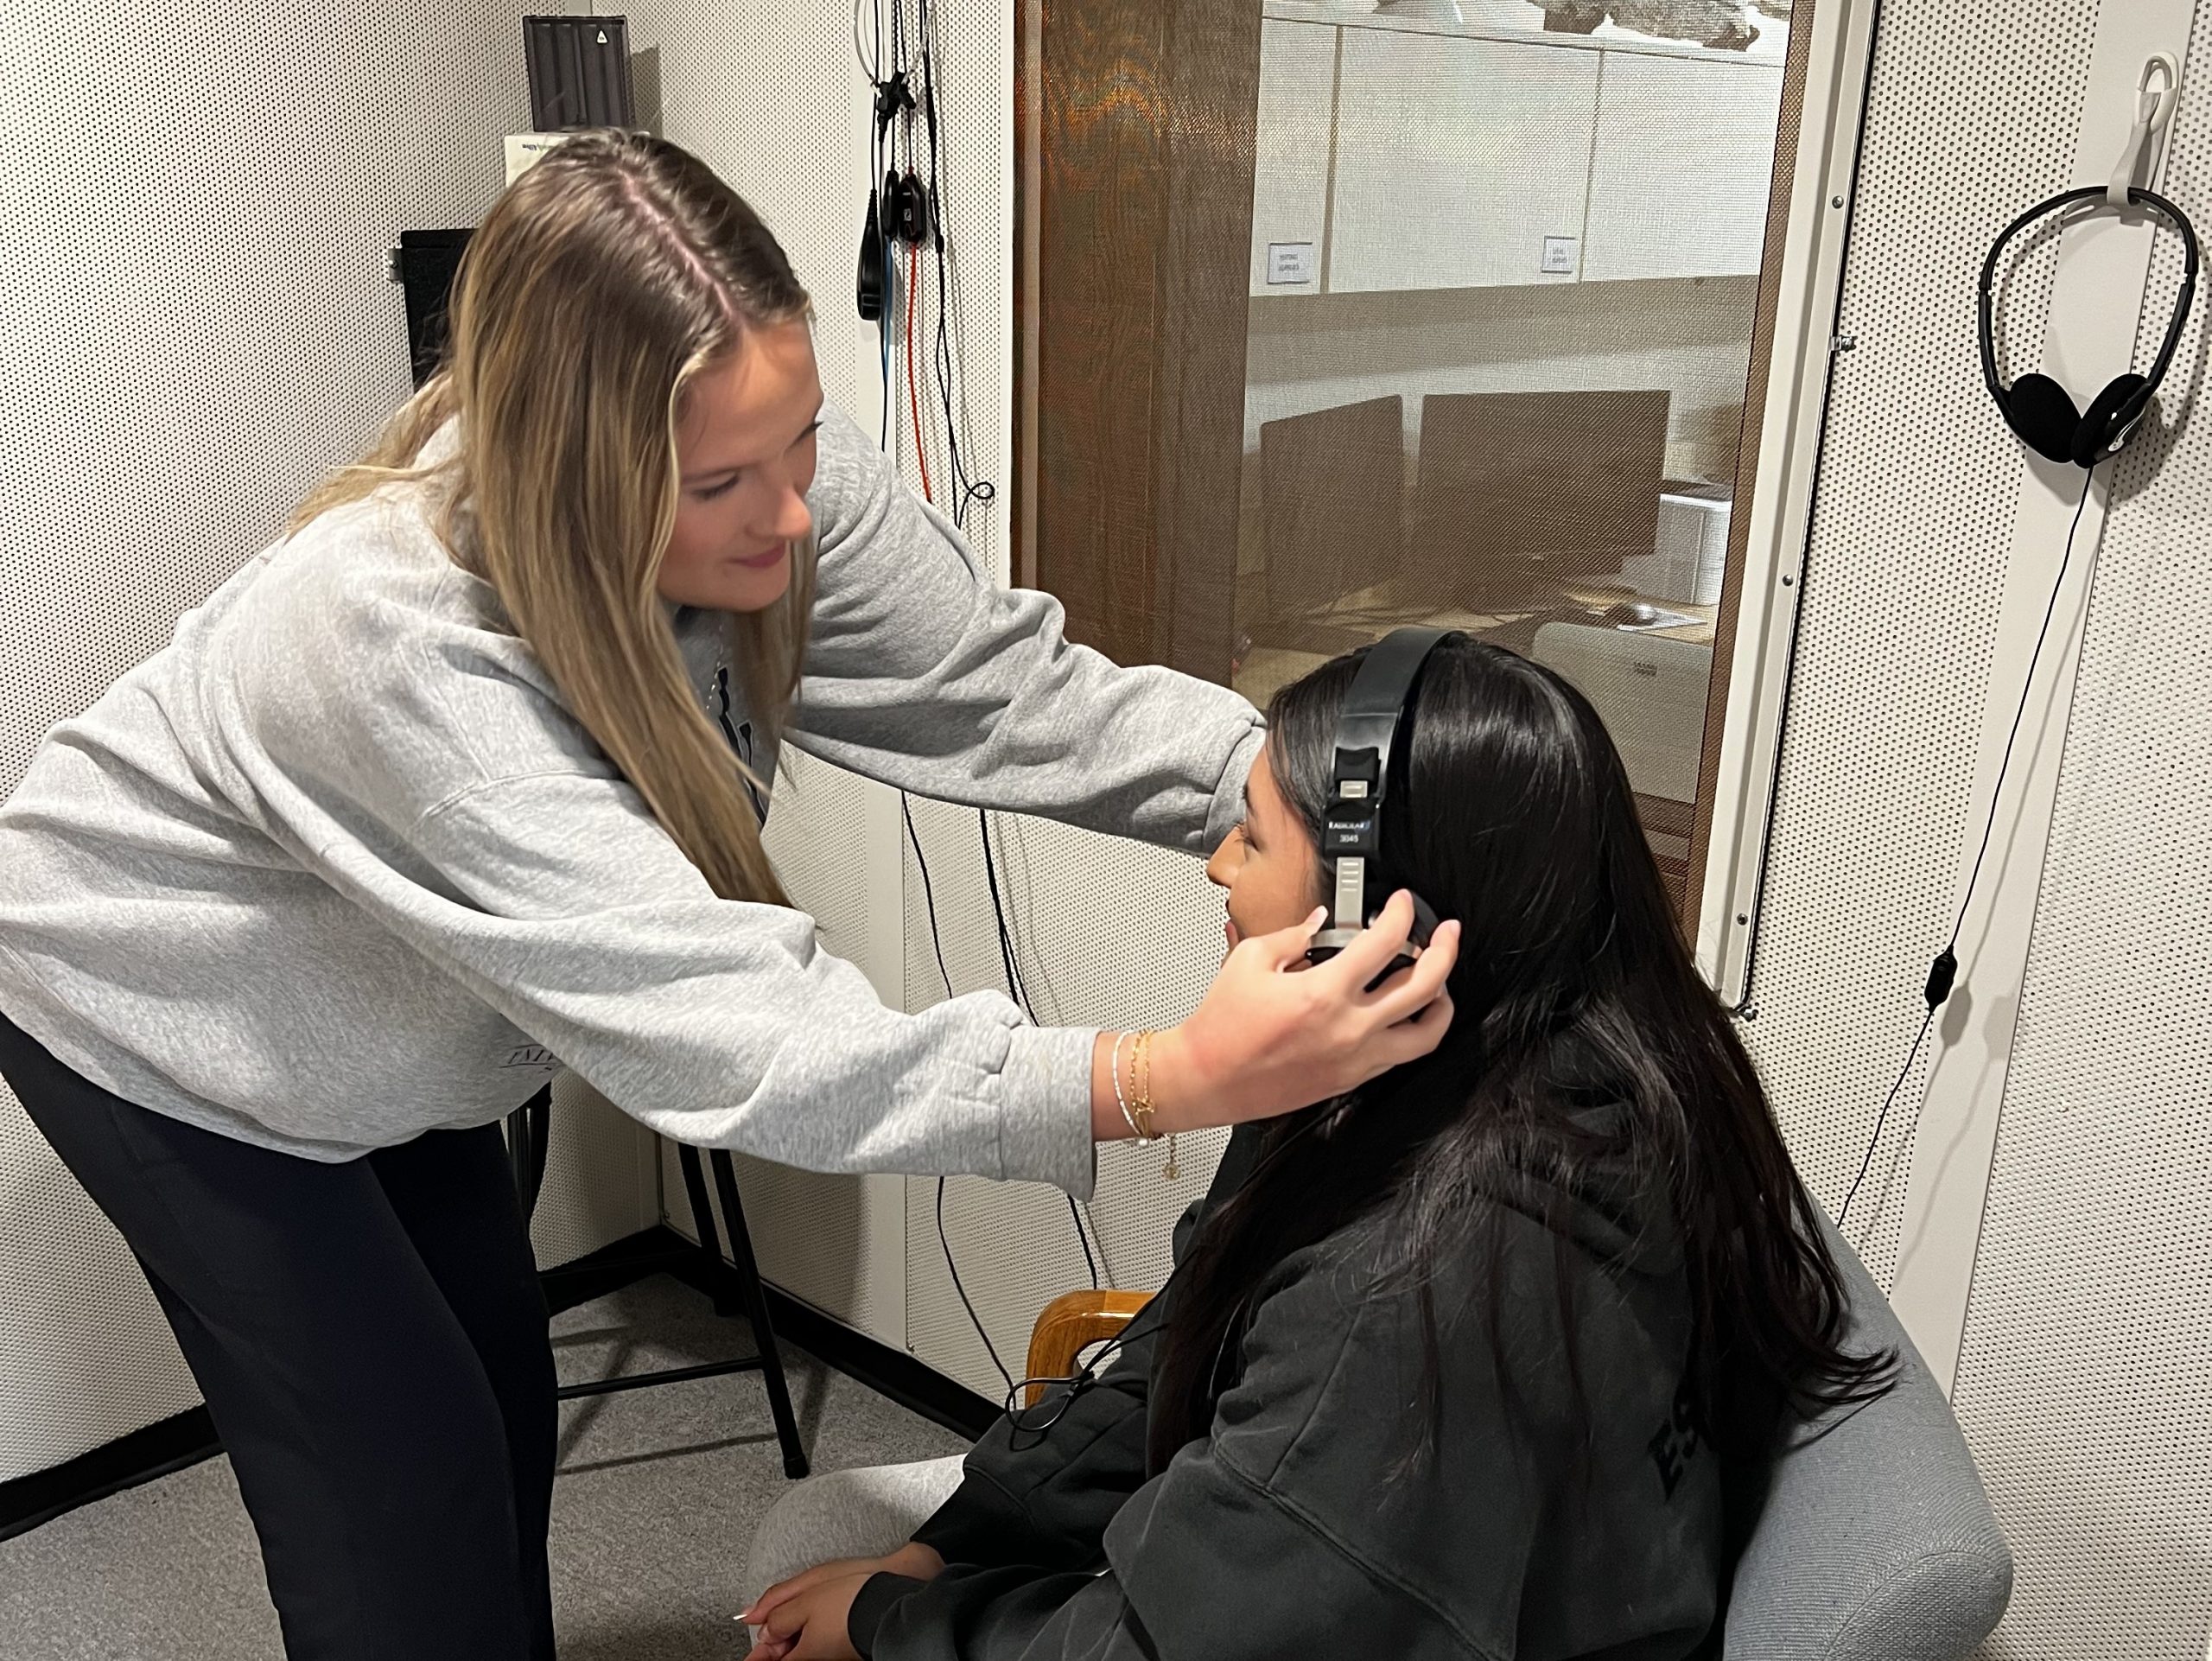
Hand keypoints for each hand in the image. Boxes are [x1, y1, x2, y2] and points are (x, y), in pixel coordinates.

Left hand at [741, 1570, 867, 1660]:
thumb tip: (758, 1623)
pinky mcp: (847, 1647)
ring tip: (796, 1606)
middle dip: (774, 1639)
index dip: (756, 1654)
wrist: (892, 1602)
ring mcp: (834, 1655)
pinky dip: (811, 1627)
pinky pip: (819, 1639)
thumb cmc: (852, 1602)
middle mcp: (818, 1660)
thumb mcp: (804, 1599)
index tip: (750, 1651)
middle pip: (786, 1653)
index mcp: (803, 1656)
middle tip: (769, 1618)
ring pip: (803, 1644)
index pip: (767, 1660)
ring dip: (793, 1630)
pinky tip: (817, 1609)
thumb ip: (776, 1614)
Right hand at [1134, 892, 1457, 1134]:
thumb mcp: (1250, 961)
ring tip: (1441, 981)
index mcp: (1324, 993)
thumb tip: (1321, 921)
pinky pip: (1401, 1055)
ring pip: (1427, 1031)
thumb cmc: (1222, 1027)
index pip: (1386, 943)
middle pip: (1425, 985)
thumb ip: (1294, 935)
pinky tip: (1407, 1014)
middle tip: (1447, 932)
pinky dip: (1414, 1030)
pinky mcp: (1352, 1079)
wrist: (1207, 1078)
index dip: (1403, 913)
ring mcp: (1356, 1058)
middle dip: (1445, 950)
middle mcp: (1349, 1029)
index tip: (1402, 903)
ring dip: (1442, 1000)